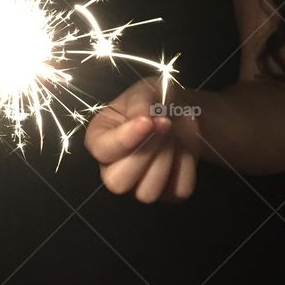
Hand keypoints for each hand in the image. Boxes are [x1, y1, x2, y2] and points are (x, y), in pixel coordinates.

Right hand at [84, 76, 199, 202]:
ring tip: (172, 135)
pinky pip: (177, 191)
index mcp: (99, 140)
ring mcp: (138, 186)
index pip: (103, 150)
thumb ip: (140, 103)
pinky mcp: (166, 193)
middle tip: (165, 125)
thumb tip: (142, 118)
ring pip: (146, 193)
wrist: (181, 113)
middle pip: (118, 182)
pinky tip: (182, 149)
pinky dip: (185, 167)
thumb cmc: (154, 101)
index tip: (148, 121)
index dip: (126, 138)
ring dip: (165, 160)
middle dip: (146, 152)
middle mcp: (112, 169)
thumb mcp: (145, 91)